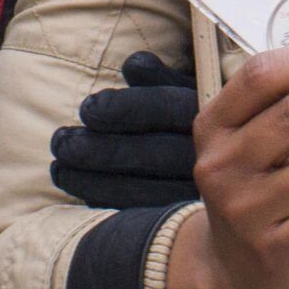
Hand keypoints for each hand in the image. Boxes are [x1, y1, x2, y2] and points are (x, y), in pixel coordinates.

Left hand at [51, 51, 198, 208]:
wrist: (228, 166)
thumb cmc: (200, 119)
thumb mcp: (188, 91)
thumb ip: (160, 80)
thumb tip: (132, 66)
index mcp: (213, 117)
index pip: (167, 109)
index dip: (124, 108)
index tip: (87, 108)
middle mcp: (212, 158)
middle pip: (153, 156)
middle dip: (101, 150)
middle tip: (61, 142)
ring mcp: (200, 196)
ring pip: (145, 193)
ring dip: (94, 181)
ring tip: (59, 168)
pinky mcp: (184, 222)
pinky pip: (144, 219)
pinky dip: (109, 206)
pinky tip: (82, 193)